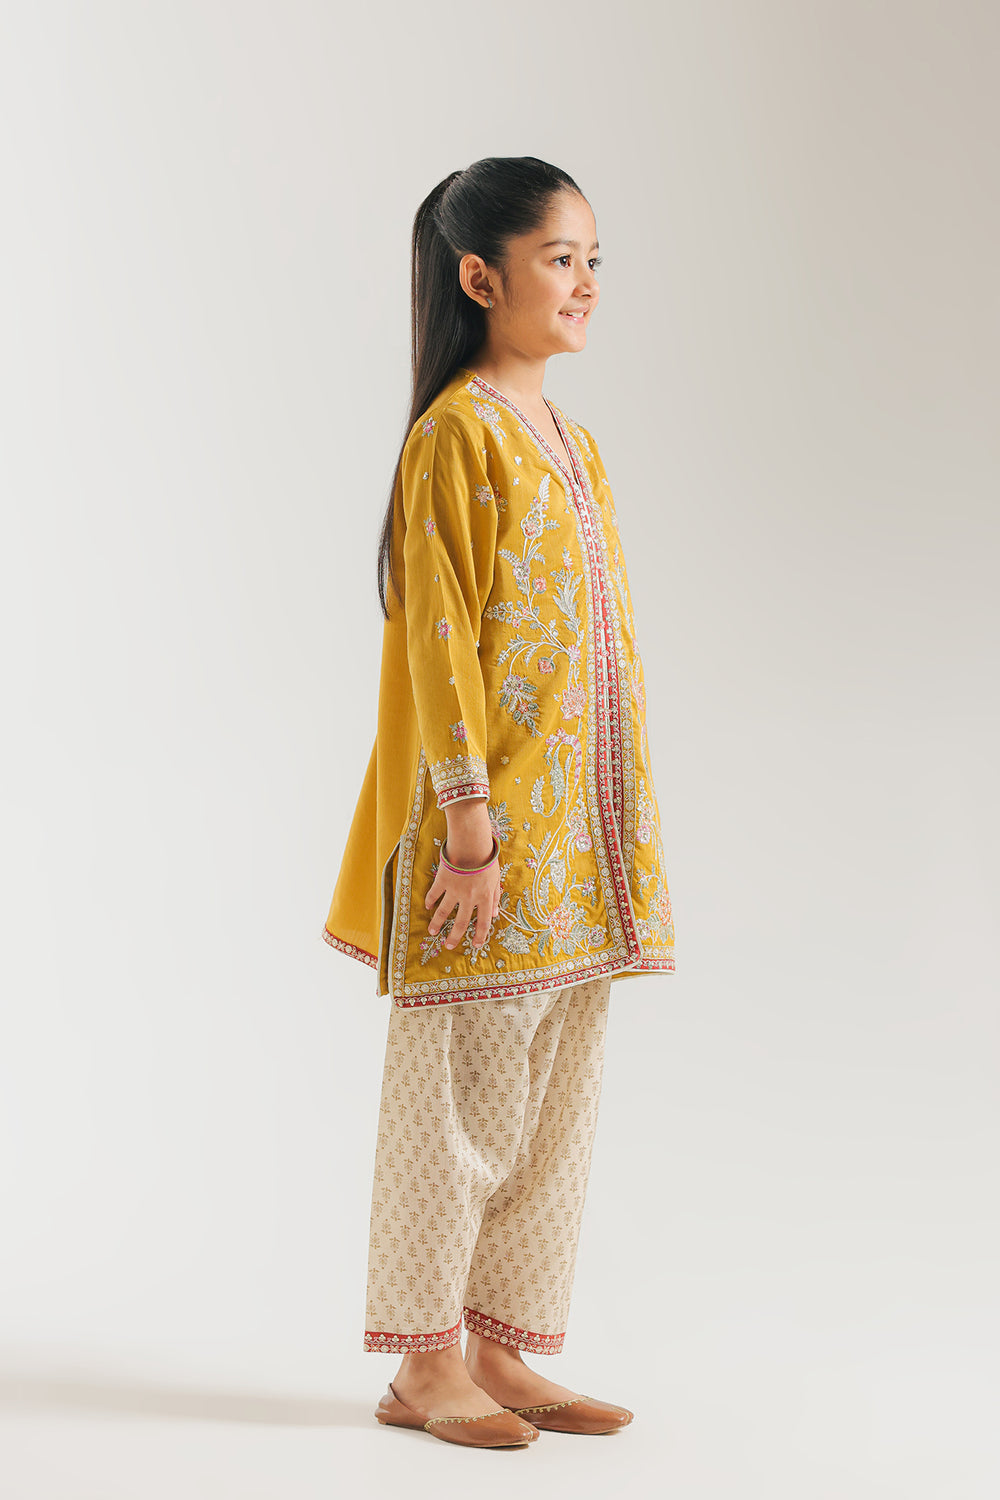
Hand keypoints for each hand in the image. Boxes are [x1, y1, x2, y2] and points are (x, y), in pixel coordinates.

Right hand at [425, 827, 501, 950]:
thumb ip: (495, 897)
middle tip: (449, 946)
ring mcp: (454, 890)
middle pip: (461, 922)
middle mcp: (469, 898)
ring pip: (443, 912)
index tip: (475, 945)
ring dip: (437, 923)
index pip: (483, 922)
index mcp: (485, 898)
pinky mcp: (442, 881)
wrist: (472, 844)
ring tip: (432, 932)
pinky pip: (434, 894)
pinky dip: (429, 901)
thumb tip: (495, 914)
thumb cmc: (487, 859)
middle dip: (454, 937)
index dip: (480, 935)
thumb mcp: (496, 879)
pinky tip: (427, 907)